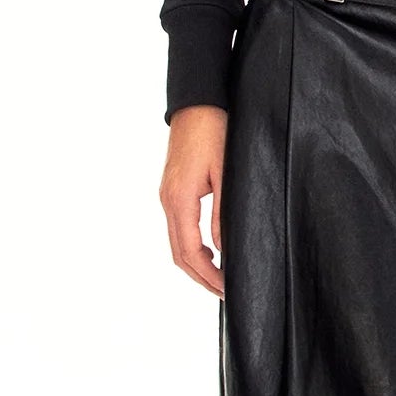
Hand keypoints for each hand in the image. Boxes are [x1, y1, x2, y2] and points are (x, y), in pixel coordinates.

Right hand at [160, 105, 228, 296]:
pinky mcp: (171, 189)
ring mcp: (166, 195)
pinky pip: (178, 228)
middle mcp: (168, 201)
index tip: (229, 289)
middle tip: (225, 293)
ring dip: (196, 264)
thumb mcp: (225, 174)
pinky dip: (192, 247)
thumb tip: (226, 249)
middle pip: (178, 254)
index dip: (209, 276)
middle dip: (201, 278)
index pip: (190, 252)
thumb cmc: (215, 131)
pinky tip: (211, 250)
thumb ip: (223, 213)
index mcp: (179, 199)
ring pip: (177, 243)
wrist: (197, 102)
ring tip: (220, 278)